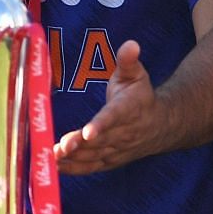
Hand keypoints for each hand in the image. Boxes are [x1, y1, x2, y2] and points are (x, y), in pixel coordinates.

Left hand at [55, 40, 166, 174]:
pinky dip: (73, 169)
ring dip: (73, 158)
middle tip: (60, 147)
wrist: (161, 125)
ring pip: (94, 156)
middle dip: (79, 145)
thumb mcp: (137, 74)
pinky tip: (54, 167)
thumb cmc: (140, 95)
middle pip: (100, 141)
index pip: (114, 117)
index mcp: (129, 109)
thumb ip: (128, 61)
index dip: (101, 125)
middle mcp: (124, 133)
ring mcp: (117, 149)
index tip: (88, 132)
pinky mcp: (109, 160)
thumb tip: (131, 44)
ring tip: (51, 156)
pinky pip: (91, 167)